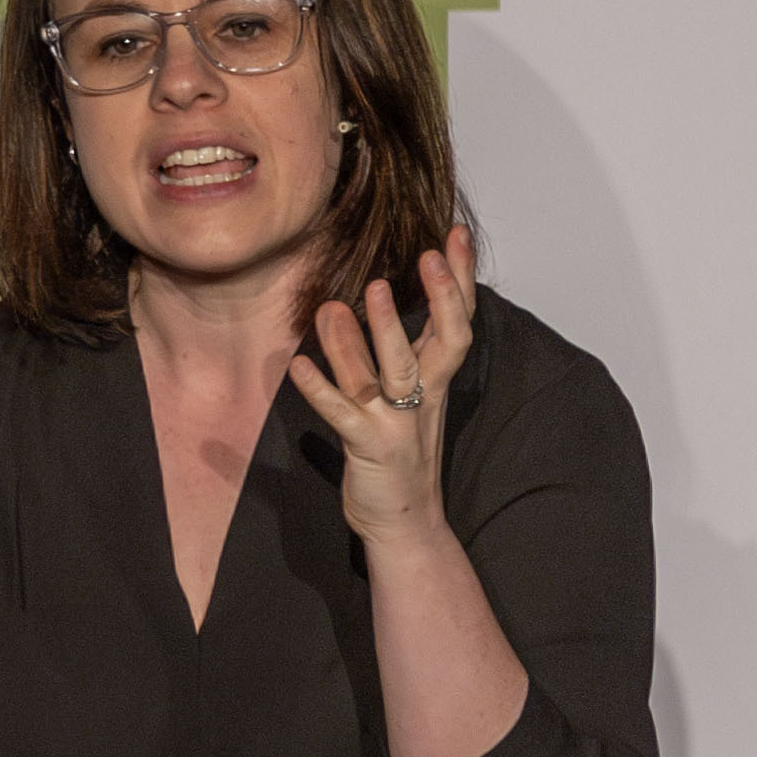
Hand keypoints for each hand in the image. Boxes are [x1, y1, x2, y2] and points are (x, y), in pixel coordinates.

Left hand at [284, 223, 480, 550]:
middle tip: (427, 255)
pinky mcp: (370, 449)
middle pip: (444, 341)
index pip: (456, 321)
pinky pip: (344, 415)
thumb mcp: (391, 398)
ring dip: (381, 332)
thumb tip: (339, 305)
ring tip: (368, 290)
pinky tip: (298, 366)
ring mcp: (399, 423)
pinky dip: (321, 391)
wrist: (404, 523)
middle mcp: (423, 397)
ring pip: (393, 372)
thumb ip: (368, 355)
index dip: (459, 279)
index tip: (454, 234)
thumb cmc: (394, 454)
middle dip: (440, 299)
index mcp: (433, 381)